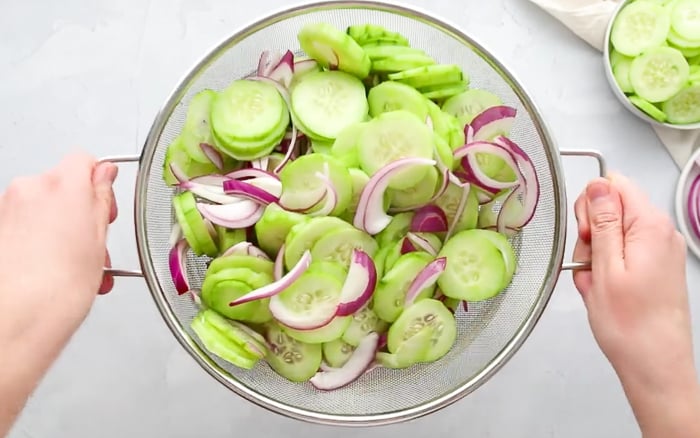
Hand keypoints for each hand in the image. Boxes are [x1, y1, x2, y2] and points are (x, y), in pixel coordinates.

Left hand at [0, 152, 117, 436]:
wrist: (16, 319)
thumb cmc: (58, 286)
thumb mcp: (99, 238)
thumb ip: (101, 197)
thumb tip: (103, 175)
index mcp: (63, 184)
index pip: (85, 161)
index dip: (100, 182)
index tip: (106, 205)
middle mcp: (30, 189)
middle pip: (64, 186)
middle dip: (81, 211)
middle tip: (96, 242)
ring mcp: (8, 209)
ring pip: (45, 209)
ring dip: (63, 231)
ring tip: (79, 267)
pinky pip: (26, 226)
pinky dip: (42, 242)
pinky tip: (56, 272)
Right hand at [572, 173, 699, 436]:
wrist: (655, 364)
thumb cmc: (631, 325)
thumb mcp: (605, 267)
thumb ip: (603, 221)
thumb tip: (598, 186)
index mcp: (650, 226)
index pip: (613, 185)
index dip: (590, 206)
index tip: (587, 237)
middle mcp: (661, 232)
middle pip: (611, 208)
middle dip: (591, 234)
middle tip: (590, 266)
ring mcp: (659, 249)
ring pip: (612, 233)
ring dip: (595, 256)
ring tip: (596, 285)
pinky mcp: (655, 265)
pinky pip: (621, 253)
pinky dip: (606, 268)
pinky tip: (604, 290)